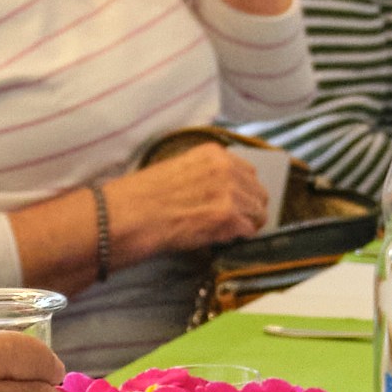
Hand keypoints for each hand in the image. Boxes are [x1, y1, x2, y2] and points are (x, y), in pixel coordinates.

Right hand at [106, 142, 285, 257]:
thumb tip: (224, 191)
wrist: (133, 214)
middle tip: (239, 221)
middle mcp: (226, 168)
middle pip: (258, 191)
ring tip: (228, 231)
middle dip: (251, 207)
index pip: (248, 171)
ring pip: (257, 212)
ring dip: (246, 224)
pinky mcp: (228, 217)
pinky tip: (221, 237)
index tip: (240, 200)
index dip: (245, 189)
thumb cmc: (145, 195)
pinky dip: (237, 237)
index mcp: (214, 154)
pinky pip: (247, 231)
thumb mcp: (178, 168)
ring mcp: (230, 192)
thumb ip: (206, 174)